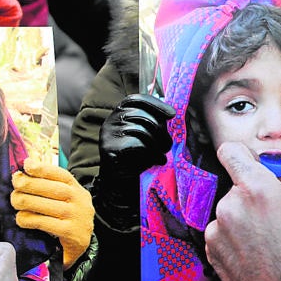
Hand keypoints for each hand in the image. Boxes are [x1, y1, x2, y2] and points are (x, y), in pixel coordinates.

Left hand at [12, 159, 93, 269]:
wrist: (81, 244)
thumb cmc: (68, 218)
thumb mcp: (66, 200)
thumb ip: (50, 187)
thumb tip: (24, 172)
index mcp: (78, 190)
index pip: (62, 175)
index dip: (44, 169)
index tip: (26, 164)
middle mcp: (80, 202)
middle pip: (54, 189)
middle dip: (31, 184)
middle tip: (15, 183)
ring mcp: (76, 217)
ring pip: (47, 205)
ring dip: (26, 201)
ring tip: (15, 200)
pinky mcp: (69, 233)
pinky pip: (44, 223)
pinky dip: (28, 219)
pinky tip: (20, 218)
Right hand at [94, 94, 174, 231]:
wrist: (119, 180)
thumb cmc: (136, 155)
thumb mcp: (145, 134)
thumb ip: (154, 122)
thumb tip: (171, 114)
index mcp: (119, 112)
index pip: (136, 99)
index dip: (156, 105)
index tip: (172, 115)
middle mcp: (111, 120)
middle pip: (143, 117)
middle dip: (161, 132)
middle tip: (168, 146)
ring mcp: (108, 134)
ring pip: (141, 131)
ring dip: (157, 145)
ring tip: (162, 155)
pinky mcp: (108, 149)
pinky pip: (136, 146)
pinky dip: (150, 155)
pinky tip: (157, 161)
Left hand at [204, 142, 280, 280]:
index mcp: (256, 188)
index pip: (231, 151)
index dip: (244, 155)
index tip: (254, 164)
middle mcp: (231, 206)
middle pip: (238, 185)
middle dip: (255, 193)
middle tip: (277, 210)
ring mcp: (218, 230)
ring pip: (231, 210)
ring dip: (246, 217)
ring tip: (270, 235)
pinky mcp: (212, 250)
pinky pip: (223, 232)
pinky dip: (237, 236)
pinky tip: (258, 249)